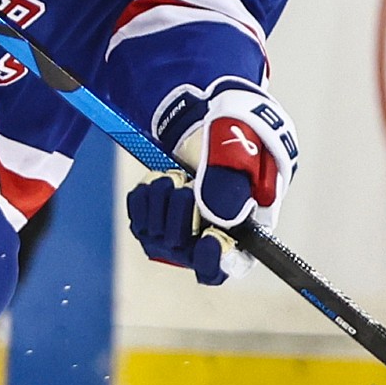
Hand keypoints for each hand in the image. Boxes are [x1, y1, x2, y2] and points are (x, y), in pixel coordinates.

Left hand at [126, 78, 299, 284]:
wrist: (212, 119)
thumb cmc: (239, 135)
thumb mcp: (241, 149)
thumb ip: (232, 182)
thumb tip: (218, 220)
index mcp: (246, 228)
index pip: (228, 265)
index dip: (216, 260)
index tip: (209, 237)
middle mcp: (211, 238)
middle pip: (183, 251)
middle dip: (181, 213)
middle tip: (188, 184)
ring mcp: (180, 231)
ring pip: (156, 236)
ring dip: (160, 202)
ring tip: (175, 176)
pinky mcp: (156, 219)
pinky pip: (138, 220)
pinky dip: (143, 198)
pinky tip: (159, 180)